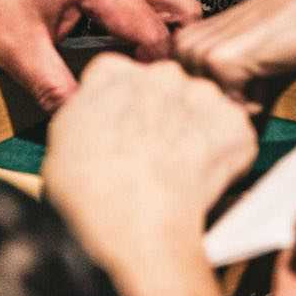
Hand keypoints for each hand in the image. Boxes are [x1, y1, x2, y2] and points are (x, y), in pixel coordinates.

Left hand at [0, 0, 201, 108]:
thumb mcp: (12, 44)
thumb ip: (51, 85)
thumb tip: (80, 117)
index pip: (155, 32)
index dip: (156, 69)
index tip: (146, 96)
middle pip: (183, 3)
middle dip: (180, 44)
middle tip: (158, 80)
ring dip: (172, 24)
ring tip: (148, 63)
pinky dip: (156, 10)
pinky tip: (132, 39)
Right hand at [43, 55, 256, 268]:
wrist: (136, 222)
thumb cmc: (90, 192)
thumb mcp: (61, 142)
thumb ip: (84, 116)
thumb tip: (96, 122)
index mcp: (112, 72)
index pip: (118, 75)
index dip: (120, 105)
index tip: (121, 127)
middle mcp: (159, 73)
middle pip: (164, 86)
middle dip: (161, 112)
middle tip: (151, 153)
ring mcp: (201, 95)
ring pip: (201, 106)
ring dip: (194, 129)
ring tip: (177, 169)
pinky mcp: (233, 122)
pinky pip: (232, 133)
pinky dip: (224, 153)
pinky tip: (201, 178)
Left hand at [173, 0, 295, 107]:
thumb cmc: (286, 36)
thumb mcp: (242, 63)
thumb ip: (220, 94)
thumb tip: (212, 142)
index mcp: (184, 43)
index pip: (190, 103)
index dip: (225, 101)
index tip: (246, 74)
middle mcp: (183, 46)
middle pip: (202, 111)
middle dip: (235, 103)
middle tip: (258, 69)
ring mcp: (199, 53)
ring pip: (218, 112)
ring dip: (247, 101)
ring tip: (263, 66)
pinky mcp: (219, 61)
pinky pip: (236, 108)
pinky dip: (259, 99)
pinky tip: (269, 66)